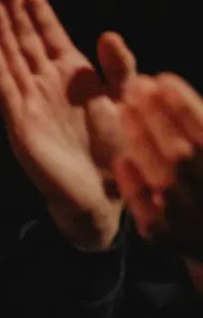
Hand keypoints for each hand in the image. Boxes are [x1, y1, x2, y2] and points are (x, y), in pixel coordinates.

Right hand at [0, 0, 134, 250]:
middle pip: (25, 39)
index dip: (37, 8)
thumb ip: (120, 69)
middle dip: (13, 11)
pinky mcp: (20, 124)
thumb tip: (107, 34)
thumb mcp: (126, 101)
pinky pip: (7, 92)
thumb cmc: (115, 147)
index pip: (48, 32)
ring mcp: (30, 100)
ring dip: (1, 32)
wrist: (102, 193)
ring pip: (12, 59)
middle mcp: (45, 80)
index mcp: (70, 71)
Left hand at [114, 73, 202, 263]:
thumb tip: (165, 86)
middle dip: (158, 117)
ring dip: (143, 142)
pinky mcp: (169, 239)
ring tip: (124, 108)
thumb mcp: (202, 143)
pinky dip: (136, 187)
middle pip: (184, 155)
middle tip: (136, 86)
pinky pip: (150, 217)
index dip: (186, 105)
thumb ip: (194, 122)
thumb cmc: (200, 176)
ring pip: (166, 180)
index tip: (163, 78)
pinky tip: (123, 160)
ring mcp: (193, 223)